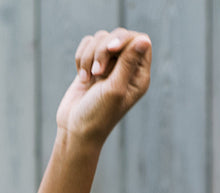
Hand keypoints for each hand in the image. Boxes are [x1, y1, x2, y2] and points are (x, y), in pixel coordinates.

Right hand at [55, 27, 151, 145]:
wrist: (75, 130)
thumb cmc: (98, 115)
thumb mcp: (115, 88)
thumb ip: (128, 62)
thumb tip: (144, 40)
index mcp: (139, 75)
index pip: (140, 40)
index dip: (125, 39)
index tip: (112, 49)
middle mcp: (126, 69)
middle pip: (119, 36)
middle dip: (104, 49)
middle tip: (98, 72)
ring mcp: (108, 67)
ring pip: (100, 39)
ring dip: (90, 56)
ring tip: (88, 79)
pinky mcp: (91, 66)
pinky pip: (87, 46)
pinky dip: (81, 58)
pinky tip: (82, 78)